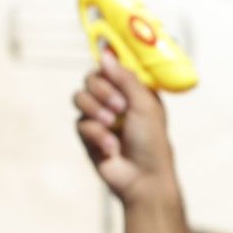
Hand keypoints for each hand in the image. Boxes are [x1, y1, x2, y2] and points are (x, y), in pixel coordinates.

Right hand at [75, 48, 176, 202]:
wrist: (143, 178)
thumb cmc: (152, 142)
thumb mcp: (144, 105)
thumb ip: (125, 78)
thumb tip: (104, 54)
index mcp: (132, 91)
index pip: (109, 67)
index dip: (107, 69)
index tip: (111, 73)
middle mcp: (114, 101)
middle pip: (90, 79)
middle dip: (102, 91)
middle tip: (120, 107)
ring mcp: (99, 118)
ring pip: (79, 98)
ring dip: (95, 110)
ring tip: (112, 125)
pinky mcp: (88, 136)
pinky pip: (80, 123)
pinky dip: (97, 135)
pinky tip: (111, 148)